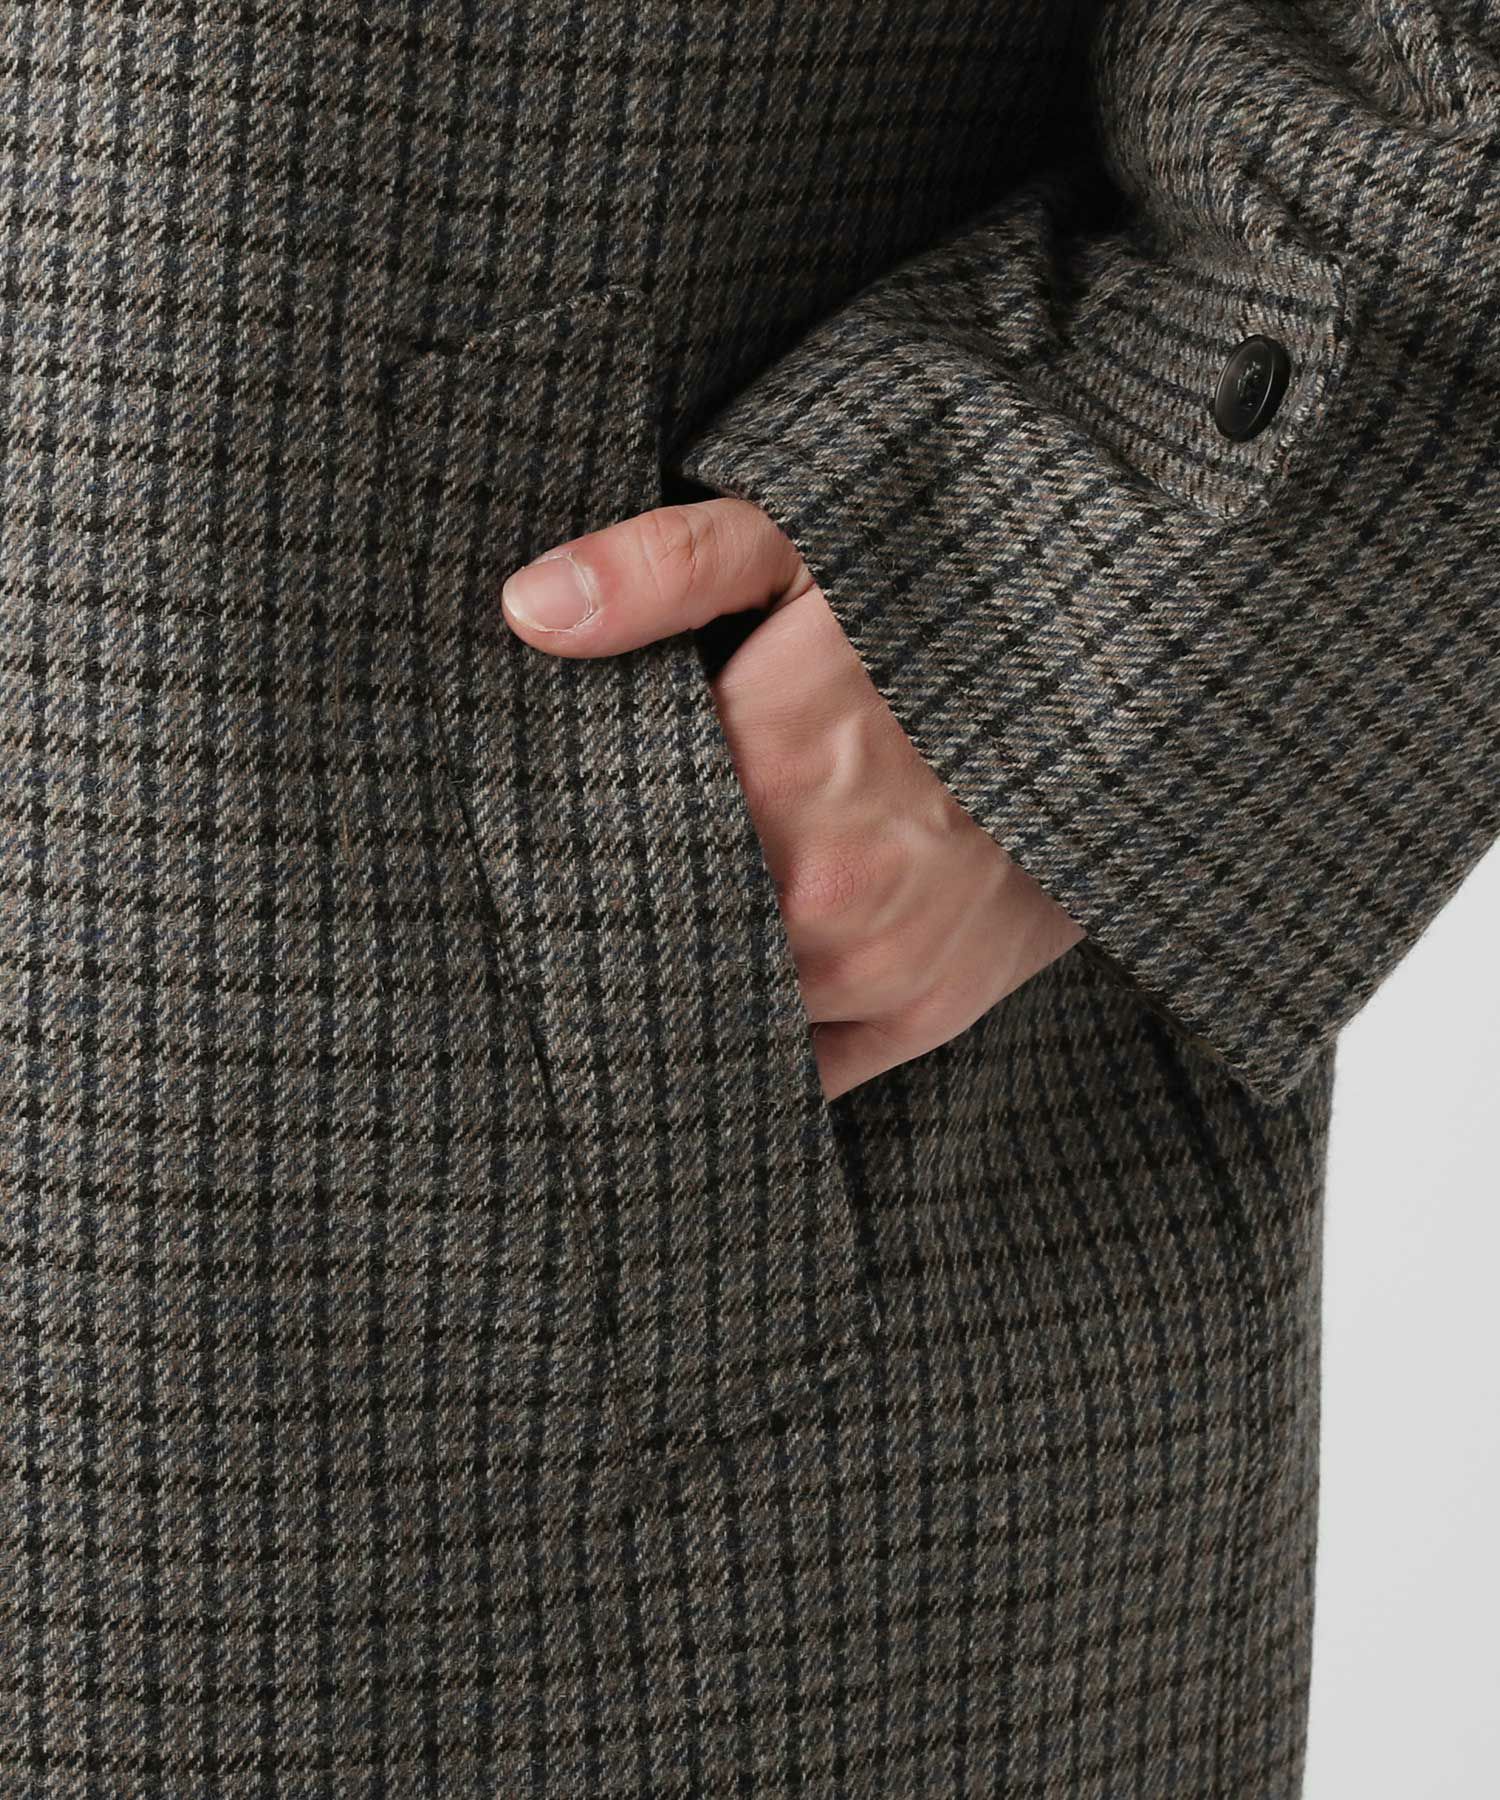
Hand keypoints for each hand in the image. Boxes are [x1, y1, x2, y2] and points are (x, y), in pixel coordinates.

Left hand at [500, 497, 1082, 1099]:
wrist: (1141, 682)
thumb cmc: (965, 598)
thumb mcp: (816, 534)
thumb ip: (667, 565)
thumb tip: (528, 610)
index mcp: (774, 766)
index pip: (600, 846)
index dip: (561, 838)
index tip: (538, 830)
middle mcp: (819, 894)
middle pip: (645, 942)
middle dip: (606, 919)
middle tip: (581, 891)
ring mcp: (877, 968)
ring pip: (713, 1011)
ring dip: (674, 981)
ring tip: (649, 936)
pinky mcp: (925, 1013)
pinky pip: (793, 1071)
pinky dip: (750, 1045)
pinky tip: (727, 995)